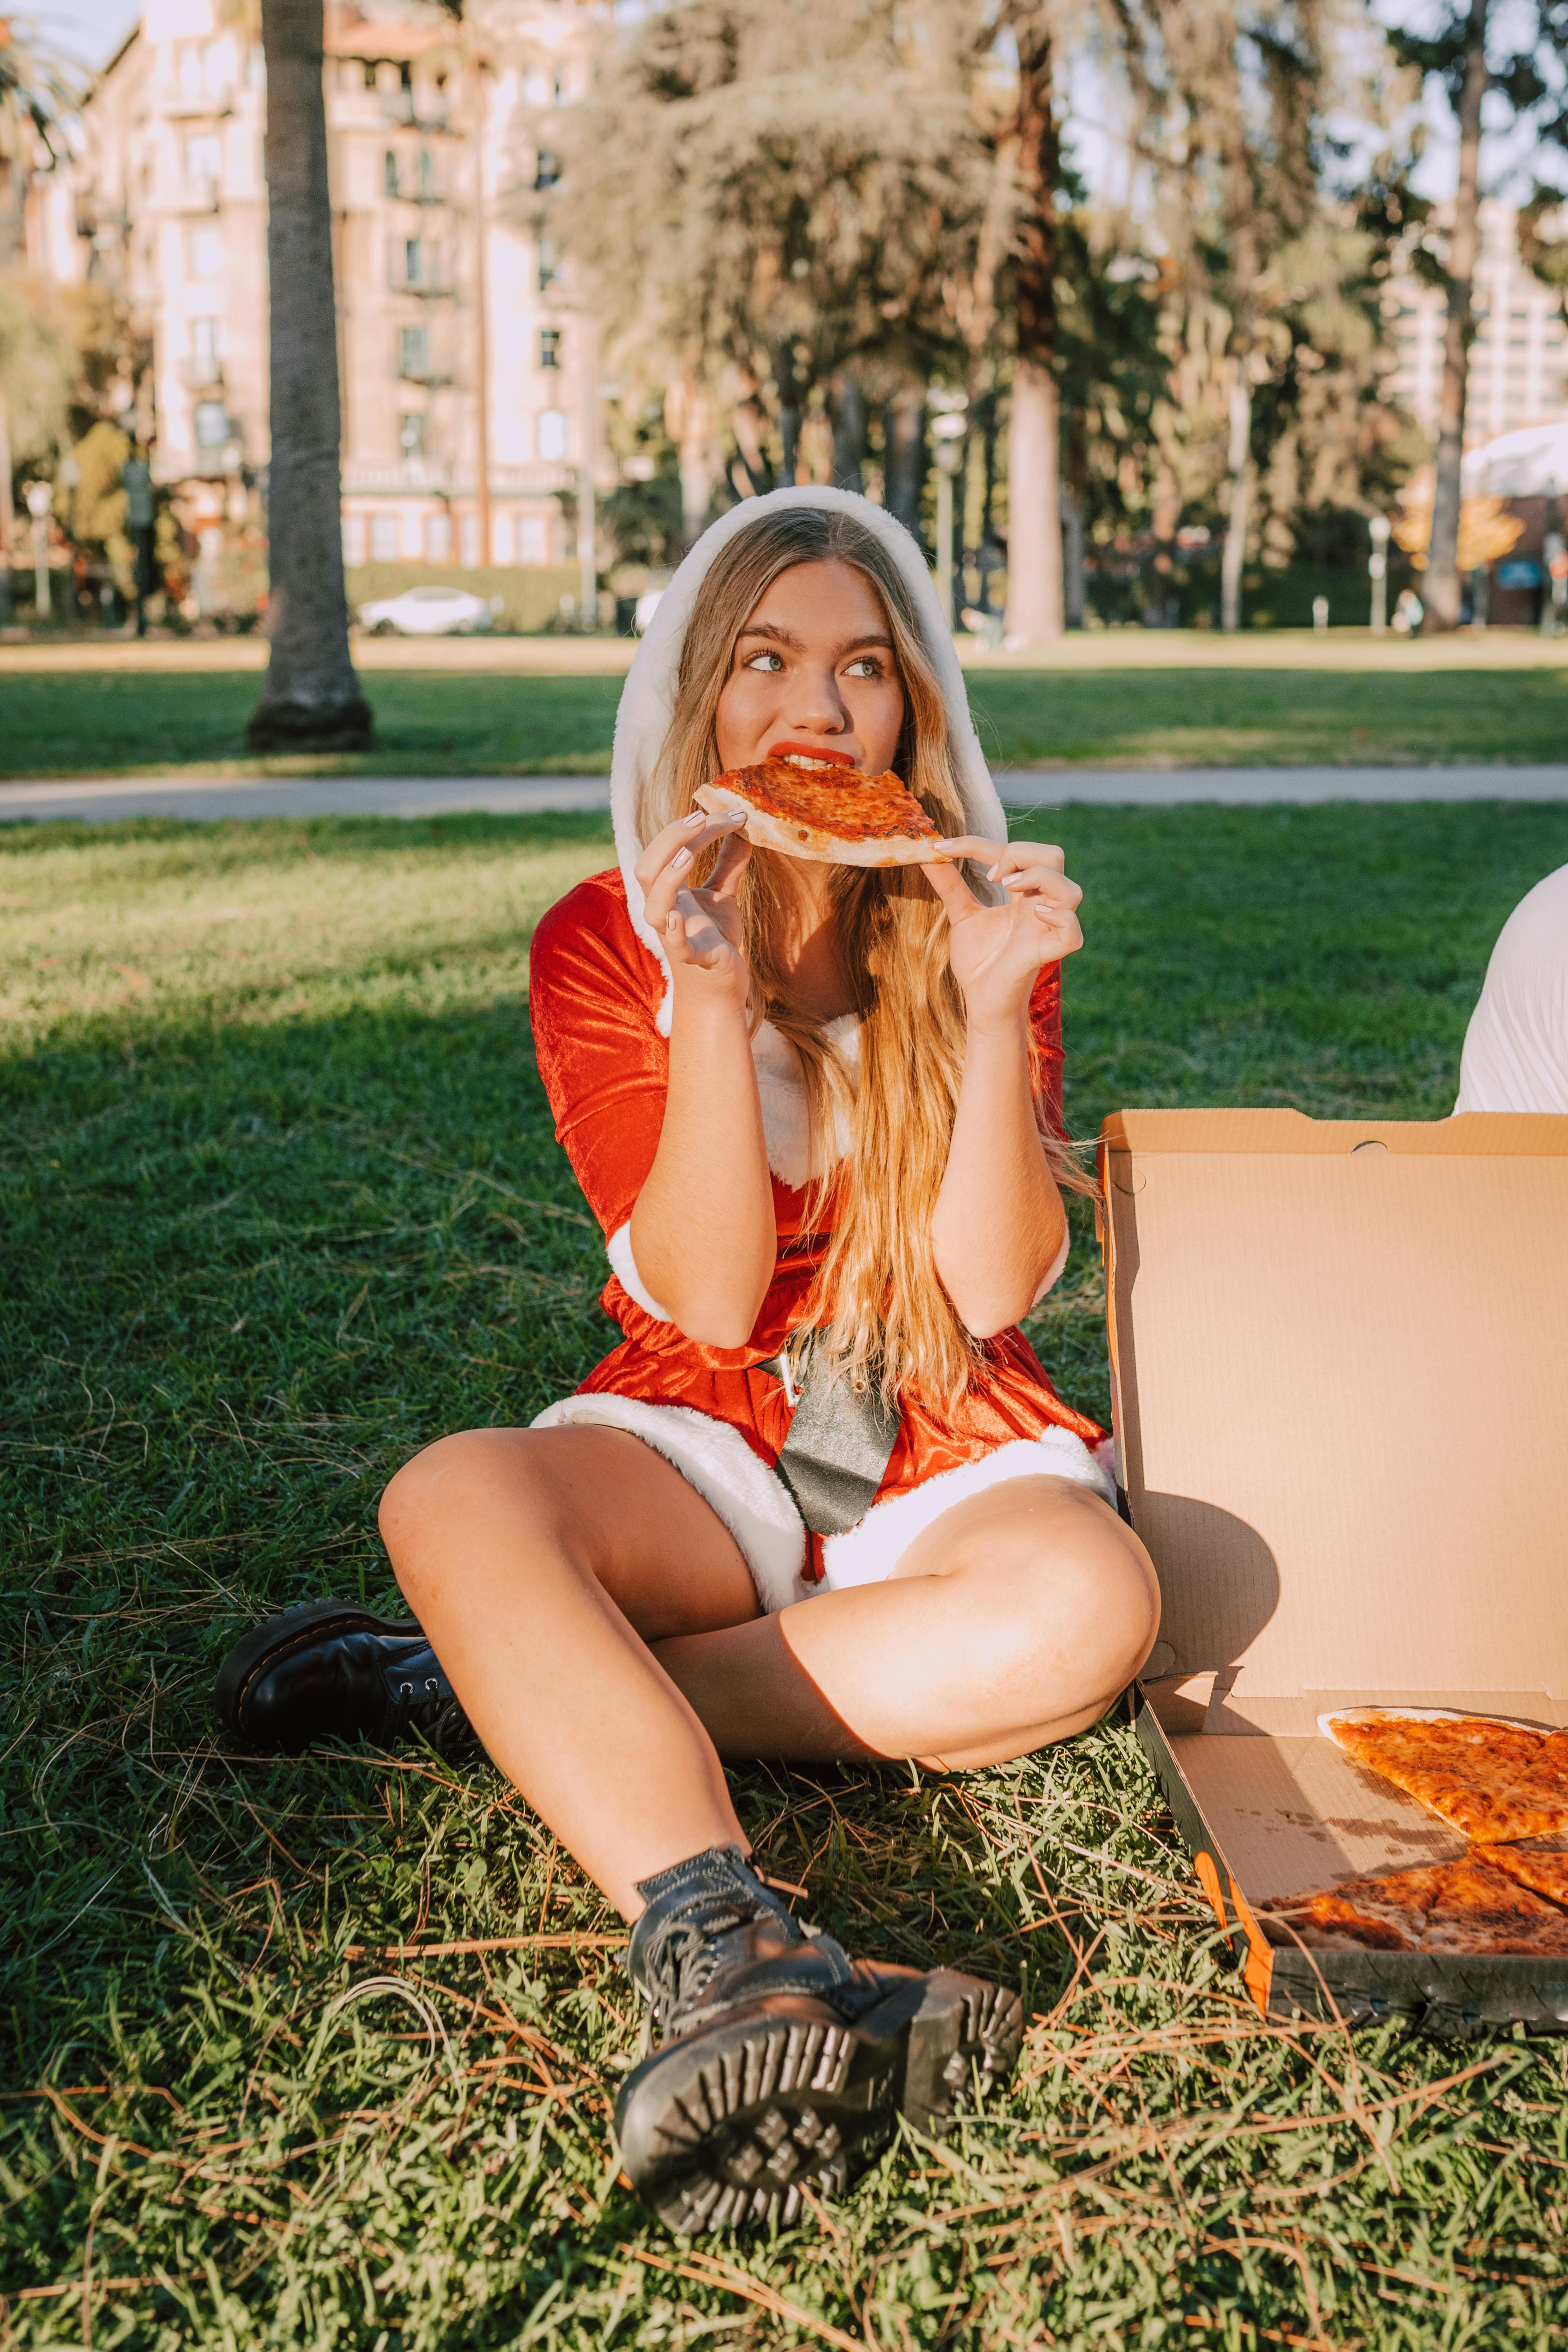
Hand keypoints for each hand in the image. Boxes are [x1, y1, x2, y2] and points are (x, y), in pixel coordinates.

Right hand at [635, 809, 752, 1009]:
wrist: (721, 989)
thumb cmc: (716, 940)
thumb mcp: (723, 896)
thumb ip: (728, 863)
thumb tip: (742, 828)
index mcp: (670, 891)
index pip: (670, 849)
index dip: (694, 827)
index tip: (732, 813)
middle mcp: (665, 910)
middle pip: (647, 868)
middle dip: (670, 838)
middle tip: (701, 816)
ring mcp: (675, 935)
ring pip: (653, 906)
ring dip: (668, 878)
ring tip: (688, 854)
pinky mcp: (694, 959)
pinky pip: (675, 946)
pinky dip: (674, 932)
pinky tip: (677, 917)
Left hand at [921, 836, 1082, 1033]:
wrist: (980, 1002)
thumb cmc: (979, 962)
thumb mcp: (961, 914)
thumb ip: (949, 883)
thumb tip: (925, 851)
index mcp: (1023, 895)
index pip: (1012, 853)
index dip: (977, 843)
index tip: (941, 846)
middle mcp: (1040, 906)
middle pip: (1054, 857)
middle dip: (1021, 852)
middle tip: (991, 875)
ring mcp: (1047, 929)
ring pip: (1071, 890)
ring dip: (1038, 877)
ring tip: (1005, 887)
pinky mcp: (1048, 953)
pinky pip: (1072, 931)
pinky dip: (1057, 917)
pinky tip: (1032, 915)